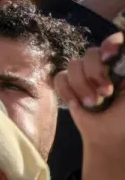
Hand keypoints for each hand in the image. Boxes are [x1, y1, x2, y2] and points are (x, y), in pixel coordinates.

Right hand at [56, 35, 124, 179]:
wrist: (108, 137)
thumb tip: (120, 56)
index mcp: (119, 66)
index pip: (115, 41)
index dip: (110, 43)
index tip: (109, 56)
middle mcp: (102, 67)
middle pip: (91, 52)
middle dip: (95, 74)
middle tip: (106, 93)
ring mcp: (83, 75)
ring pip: (73, 65)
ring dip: (82, 88)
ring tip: (93, 104)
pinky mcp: (67, 85)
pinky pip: (59, 78)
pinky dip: (68, 93)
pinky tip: (79, 105)